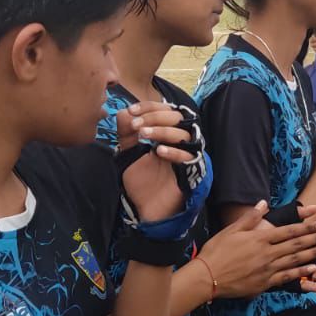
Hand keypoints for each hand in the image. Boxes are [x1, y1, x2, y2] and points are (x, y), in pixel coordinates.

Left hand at [116, 101, 196, 221]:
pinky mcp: (191, 171)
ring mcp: (187, 154)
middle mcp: (180, 141)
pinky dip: (173, 151)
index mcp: (166, 133)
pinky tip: (157, 152)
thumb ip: (126, 133)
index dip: (149, 107)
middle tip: (137, 125)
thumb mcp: (128, 153)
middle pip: (177, 117)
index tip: (132, 111)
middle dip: (155, 117)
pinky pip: (188, 156)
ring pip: (184, 133)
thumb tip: (124, 111)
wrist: (148, 208)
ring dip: (162, 130)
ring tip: (144, 136)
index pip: (164, 109)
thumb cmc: (142, 181)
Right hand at [194, 202, 315, 298]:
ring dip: (313, 254)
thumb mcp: (232, 230)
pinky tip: (314, 271)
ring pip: (295, 260)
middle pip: (296, 244)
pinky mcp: (265, 283)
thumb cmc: (217, 251)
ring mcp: (267, 269)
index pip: (288, 231)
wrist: (206, 277)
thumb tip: (265, 202)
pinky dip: (302, 274)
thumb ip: (251, 216)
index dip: (307, 227)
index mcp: (260, 238)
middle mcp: (267, 253)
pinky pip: (287, 278)